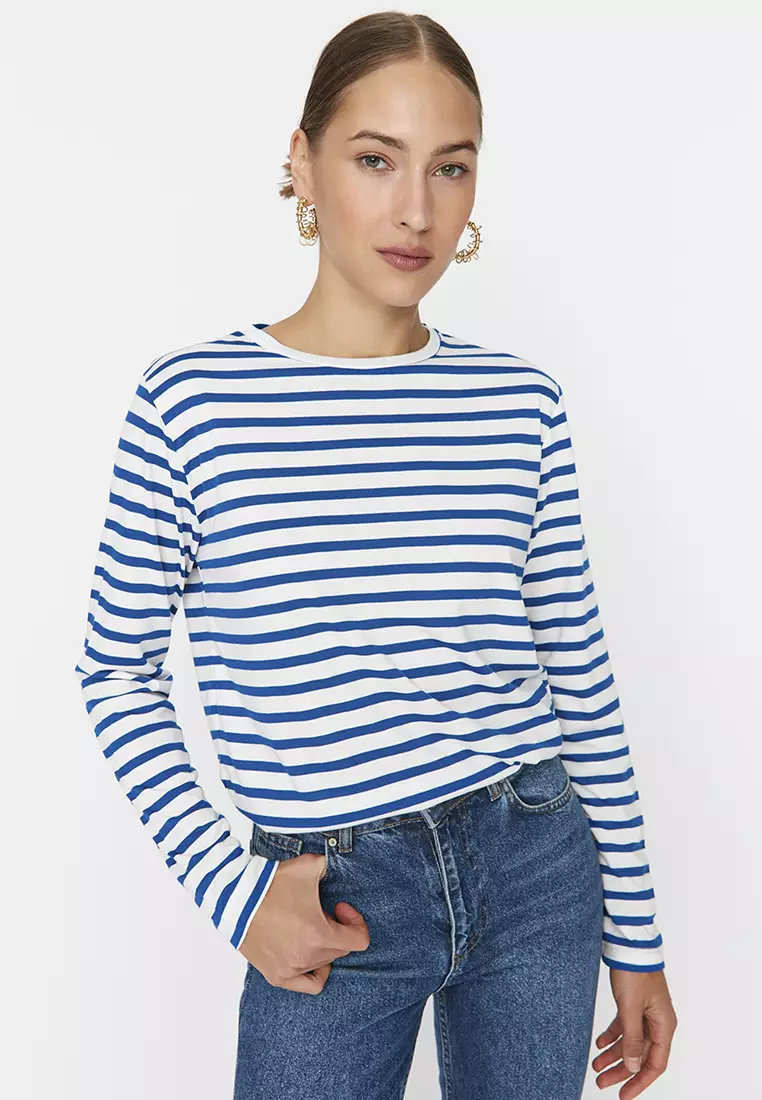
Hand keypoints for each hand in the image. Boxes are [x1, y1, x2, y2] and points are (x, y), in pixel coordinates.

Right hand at [238, 851, 369, 993]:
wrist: (236, 897)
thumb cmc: (271, 884)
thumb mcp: (310, 866)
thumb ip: (332, 864)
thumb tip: (338, 864)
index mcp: (319, 934)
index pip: (359, 941)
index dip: (356, 922)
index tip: (340, 908)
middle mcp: (307, 957)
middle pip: (340, 950)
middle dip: (337, 929)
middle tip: (321, 912)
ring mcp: (291, 969)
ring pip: (324, 963)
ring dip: (323, 945)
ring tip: (308, 926)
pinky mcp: (276, 975)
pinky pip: (308, 984)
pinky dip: (316, 972)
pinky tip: (309, 954)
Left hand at [592, 968, 676, 1096]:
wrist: (628, 944)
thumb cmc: (635, 972)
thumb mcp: (631, 1009)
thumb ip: (632, 1039)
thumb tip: (634, 1066)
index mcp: (664, 1025)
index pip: (655, 1064)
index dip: (639, 1081)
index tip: (624, 1094)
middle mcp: (657, 1021)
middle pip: (641, 1055)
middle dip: (621, 1070)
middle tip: (602, 1081)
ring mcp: (645, 1012)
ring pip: (630, 1041)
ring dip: (614, 1054)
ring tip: (596, 1065)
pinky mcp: (633, 1003)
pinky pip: (624, 1027)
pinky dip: (612, 1036)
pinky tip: (599, 1044)